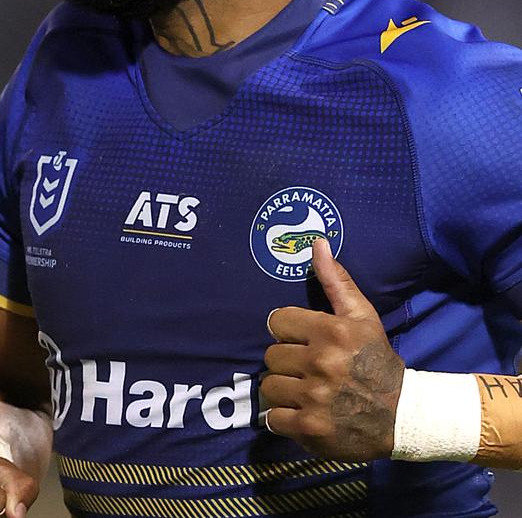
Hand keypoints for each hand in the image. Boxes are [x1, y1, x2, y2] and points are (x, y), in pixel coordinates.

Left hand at [262, 238, 404, 460]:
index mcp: (331, 331)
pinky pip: (272, 418)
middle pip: (271, 355)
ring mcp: (314, 398)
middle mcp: (321, 363)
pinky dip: (284, 418)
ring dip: (283, 390)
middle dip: (286, 361)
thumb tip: (317, 242)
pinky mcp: (309, 429)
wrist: (403, 415)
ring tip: (304, 390)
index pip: (277, 321)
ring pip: (269, 386)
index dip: (288, 331)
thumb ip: (335, 280)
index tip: (303, 341)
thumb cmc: (377, 359)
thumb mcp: (362, 316)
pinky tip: (304, 412)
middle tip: (306, 368)